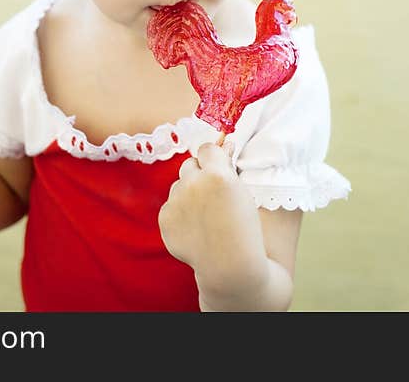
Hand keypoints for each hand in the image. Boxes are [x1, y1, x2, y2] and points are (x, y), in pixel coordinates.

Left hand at [158, 142, 267, 292]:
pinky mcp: (165, 218)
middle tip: (212, 194)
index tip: (218, 166)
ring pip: (179, 185)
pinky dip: (180, 213)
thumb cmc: (243, 228)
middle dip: (198, 173)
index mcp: (216, 175)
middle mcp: (193, 184)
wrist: (229, 264)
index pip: (207, 148)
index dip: (213, 158)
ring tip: (205, 216)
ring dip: (188, 194)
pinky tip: (195, 228)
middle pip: (189, 164)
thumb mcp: (242, 192)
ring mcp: (175, 201)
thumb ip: (227, 167)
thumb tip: (224, 143)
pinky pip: (171, 205)